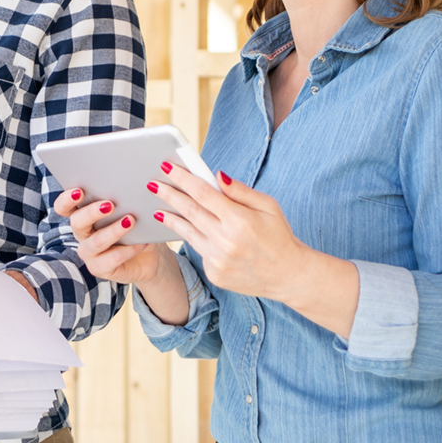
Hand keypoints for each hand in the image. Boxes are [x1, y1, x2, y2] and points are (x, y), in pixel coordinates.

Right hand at [56, 187, 189, 322]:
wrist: (148, 257)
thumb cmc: (137, 228)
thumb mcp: (132, 211)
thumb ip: (124, 200)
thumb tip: (128, 185)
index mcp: (82, 216)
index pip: (64, 207)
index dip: (66, 200)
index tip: (79, 191)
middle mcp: (82, 234)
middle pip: (76, 222)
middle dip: (91, 212)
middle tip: (110, 204)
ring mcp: (89, 253)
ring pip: (95, 242)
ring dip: (113, 230)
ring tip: (130, 221)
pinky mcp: (99, 269)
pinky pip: (111, 259)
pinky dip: (127, 250)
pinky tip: (141, 243)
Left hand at [148, 165, 357, 336]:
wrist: (288, 275)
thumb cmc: (279, 236)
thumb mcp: (268, 206)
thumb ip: (240, 191)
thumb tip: (216, 176)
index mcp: (240, 220)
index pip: (204, 194)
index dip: (183, 179)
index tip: (167, 167)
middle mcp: (226, 241)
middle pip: (190, 212)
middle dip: (169, 195)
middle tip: (153, 184)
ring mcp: (218, 259)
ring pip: (188, 233)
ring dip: (171, 218)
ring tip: (158, 208)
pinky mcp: (215, 273)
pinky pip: (199, 250)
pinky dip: (192, 238)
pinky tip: (184, 229)